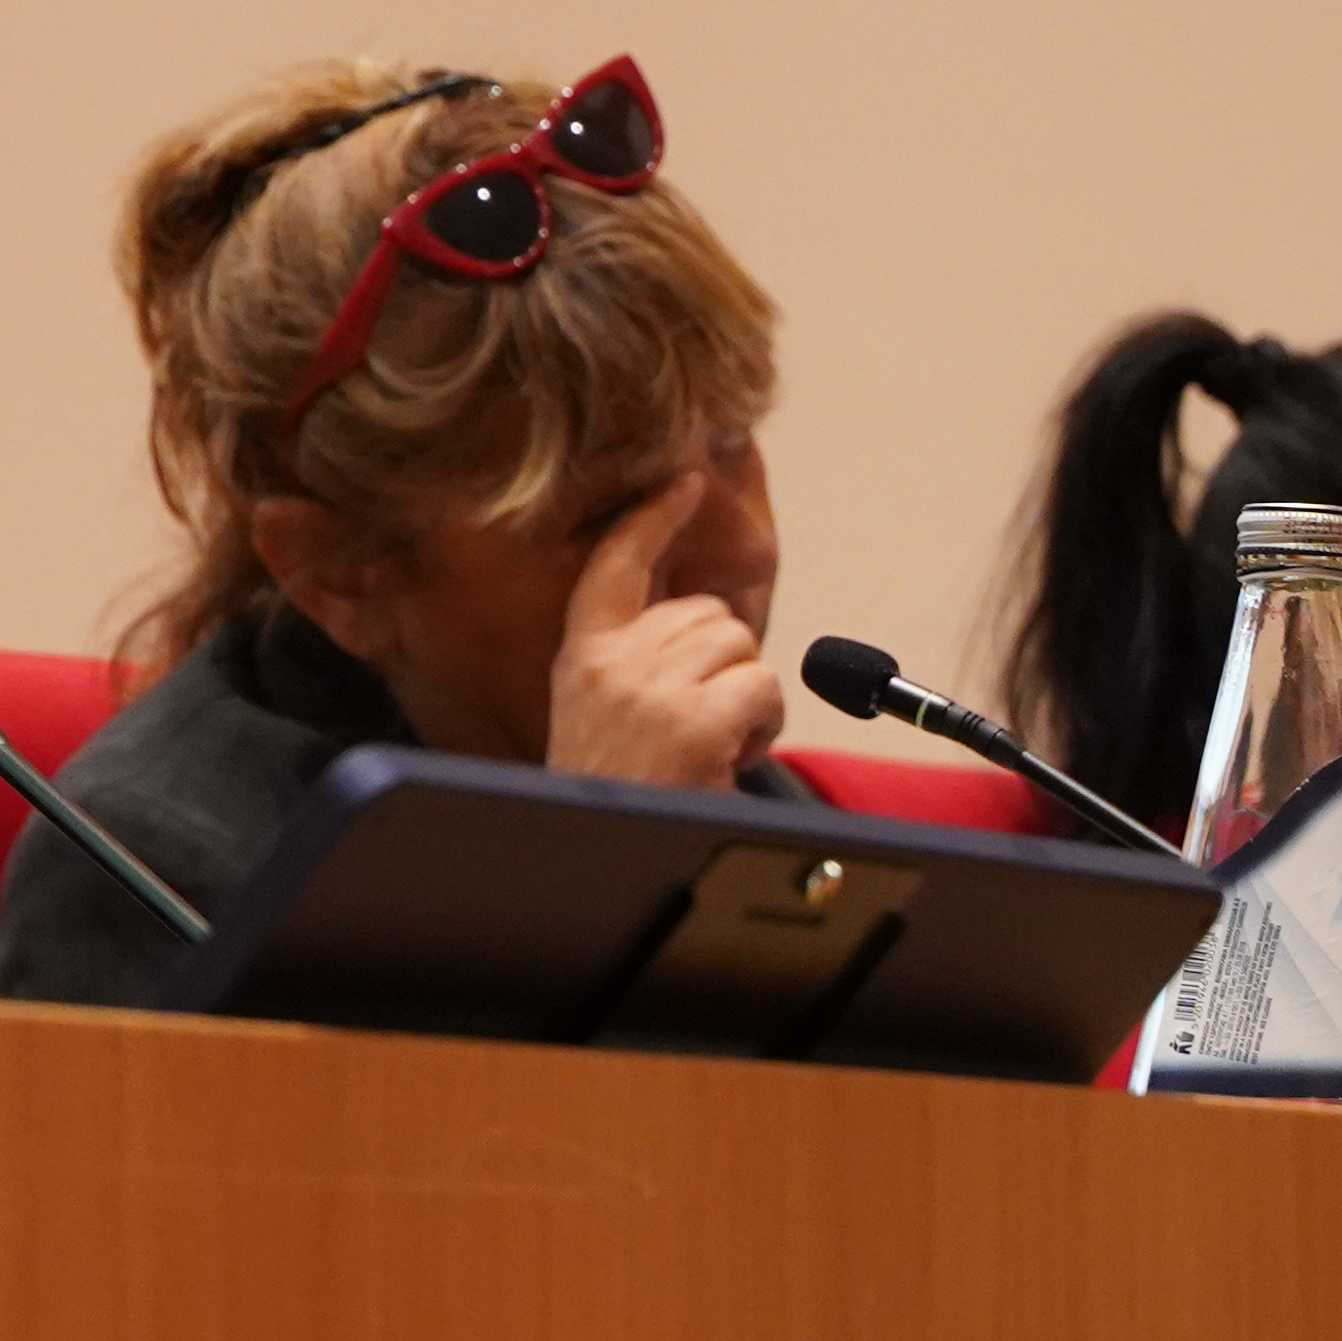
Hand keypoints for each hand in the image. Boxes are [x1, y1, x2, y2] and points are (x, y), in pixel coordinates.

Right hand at [543, 470, 777, 790]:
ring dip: (745, 695)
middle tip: (697, 722)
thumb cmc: (615, 792)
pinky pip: (761, 686)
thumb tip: (711, 617)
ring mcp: (648, 689)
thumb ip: (637, 659)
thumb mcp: (600, 712)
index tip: (684, 480)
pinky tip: (725, 757)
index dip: (652, 519)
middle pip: (706, 613)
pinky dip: (761, 723)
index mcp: (579, 656)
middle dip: (723, 660)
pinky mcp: (693, 721)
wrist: (594, 860)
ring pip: (740, 645)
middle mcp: (608, 662)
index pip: (614, 566)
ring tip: (708, 746)